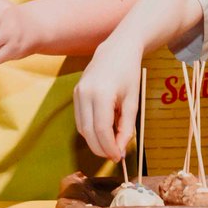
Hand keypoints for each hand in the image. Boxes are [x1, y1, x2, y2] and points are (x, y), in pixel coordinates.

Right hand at [73, 40, 141, 161]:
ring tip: (110, 145)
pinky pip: (80, 119)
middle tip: (114, 156)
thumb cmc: (128, 73)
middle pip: (88, 132)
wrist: (117, 50)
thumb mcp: (132, 101)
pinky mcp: (75, 93)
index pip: (101, 130)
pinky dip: (90, 130)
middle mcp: (85, 93)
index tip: (119, 157)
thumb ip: (126, 127)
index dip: (109, 148)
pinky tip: (103, 131)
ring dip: (94, 141)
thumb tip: (119, 149)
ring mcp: (77, 92)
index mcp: (101, 94)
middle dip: (100, 148)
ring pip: (81, 128)